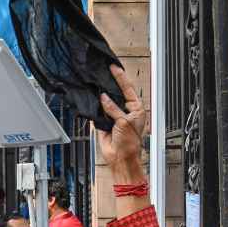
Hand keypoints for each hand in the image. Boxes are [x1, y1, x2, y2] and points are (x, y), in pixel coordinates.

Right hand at [97, 64, 147, 183]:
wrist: (120, 158)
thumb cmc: (130, 144)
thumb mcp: (124, 122)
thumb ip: (114, 109)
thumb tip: (104, 99)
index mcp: (136, 109)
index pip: (128, 88)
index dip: (121, 77)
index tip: (114, 68)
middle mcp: (125, 111)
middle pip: (116, 93)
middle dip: (110, 84)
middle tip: (103, 71)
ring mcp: (114, 116)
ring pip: (106, 101)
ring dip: (101, 95)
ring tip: (96, 83)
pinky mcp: (103, 122)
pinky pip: (98, 112)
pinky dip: (94, 106)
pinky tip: (91, 98)